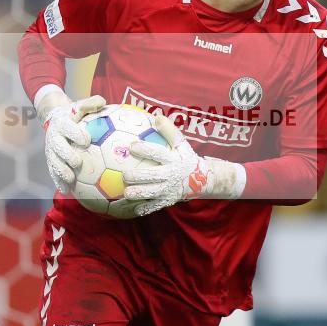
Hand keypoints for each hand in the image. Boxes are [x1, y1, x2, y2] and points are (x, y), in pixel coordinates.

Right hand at [41, 95, 105, 193]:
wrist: (55, 118)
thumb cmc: (75, 113)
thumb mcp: (81, 105)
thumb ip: (91, 103)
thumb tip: (102, 101)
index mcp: (62, 123)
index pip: (67, 128)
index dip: (75, 133)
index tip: (86, 140)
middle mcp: (54, 137)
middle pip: (58, 147)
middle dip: (67, 155)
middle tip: (77, 162)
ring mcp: (51, 150)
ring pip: (54, 161)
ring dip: (61, 171)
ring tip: (71, 179)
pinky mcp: (50, 159)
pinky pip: (53, 171)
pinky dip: (58, 181)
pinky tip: (66, 191)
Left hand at [123, 114, 243, 215]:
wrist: (201, 180)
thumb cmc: (185, 158)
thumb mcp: (181, 143)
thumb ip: (169, 130)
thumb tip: (157, 116)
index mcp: (173, 159)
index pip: (158, 153)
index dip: (145, 149)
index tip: (131, 146)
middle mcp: (170, 176)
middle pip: (152, 177)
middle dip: (138, 177)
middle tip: (125, 175)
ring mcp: (168, 190)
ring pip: (151, 193)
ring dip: (139, 194)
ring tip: (126, 194)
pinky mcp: (167, 201)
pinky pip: (154, 206)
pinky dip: (144, 208)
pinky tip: (133, 209)